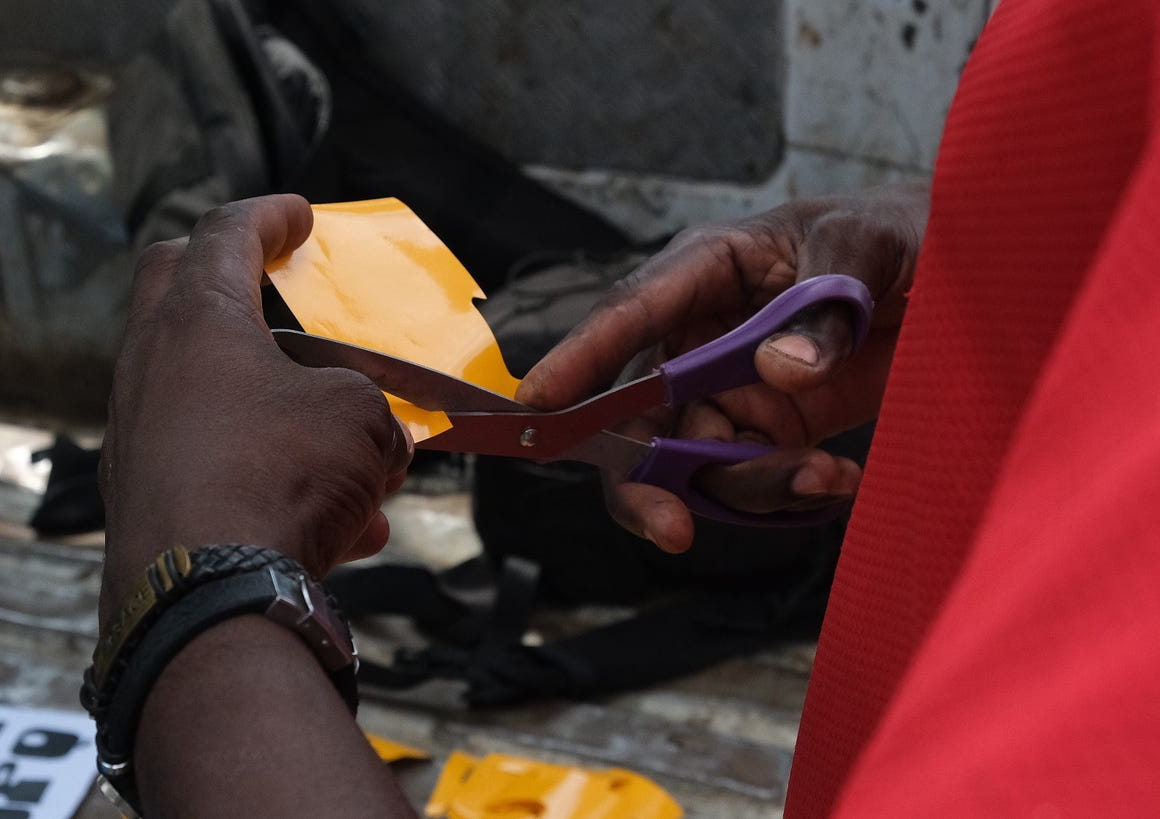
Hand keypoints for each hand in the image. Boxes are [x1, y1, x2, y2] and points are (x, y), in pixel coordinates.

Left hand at [98, 194, 413, 618]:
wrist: (205, 601)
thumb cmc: (278, 480)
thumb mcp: (359, 417)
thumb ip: (367, 404)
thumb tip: (373, 434)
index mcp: (197, 321)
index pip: (224, 235)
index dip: (268, 217)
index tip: (298, 215)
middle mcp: (151, 370)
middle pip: (175, 293)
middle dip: (226, 279)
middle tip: (266, 279)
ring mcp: (138, 438)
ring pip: (209, 398)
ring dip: (276, 411)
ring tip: (355, 461)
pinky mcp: (145, 502)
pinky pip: (216, 472)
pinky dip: (271, 484)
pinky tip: (342, 534)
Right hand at [516, 183, 928, 551]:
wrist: (971, 275)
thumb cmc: (905, 230)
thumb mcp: (870, 246)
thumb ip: (824, 305)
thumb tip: (777, 370)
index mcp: (706, 268)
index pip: (628, 313)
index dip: (577, 361)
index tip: (535, 408)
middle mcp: (702, 334)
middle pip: (638, 415)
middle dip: (647, 479)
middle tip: (673, 528)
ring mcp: (734, 386)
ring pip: (697, 462)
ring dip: (750, 487)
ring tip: (828, 478)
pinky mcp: (774, 426)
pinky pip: (751, 479)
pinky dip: (788, 495)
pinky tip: (841, 480)